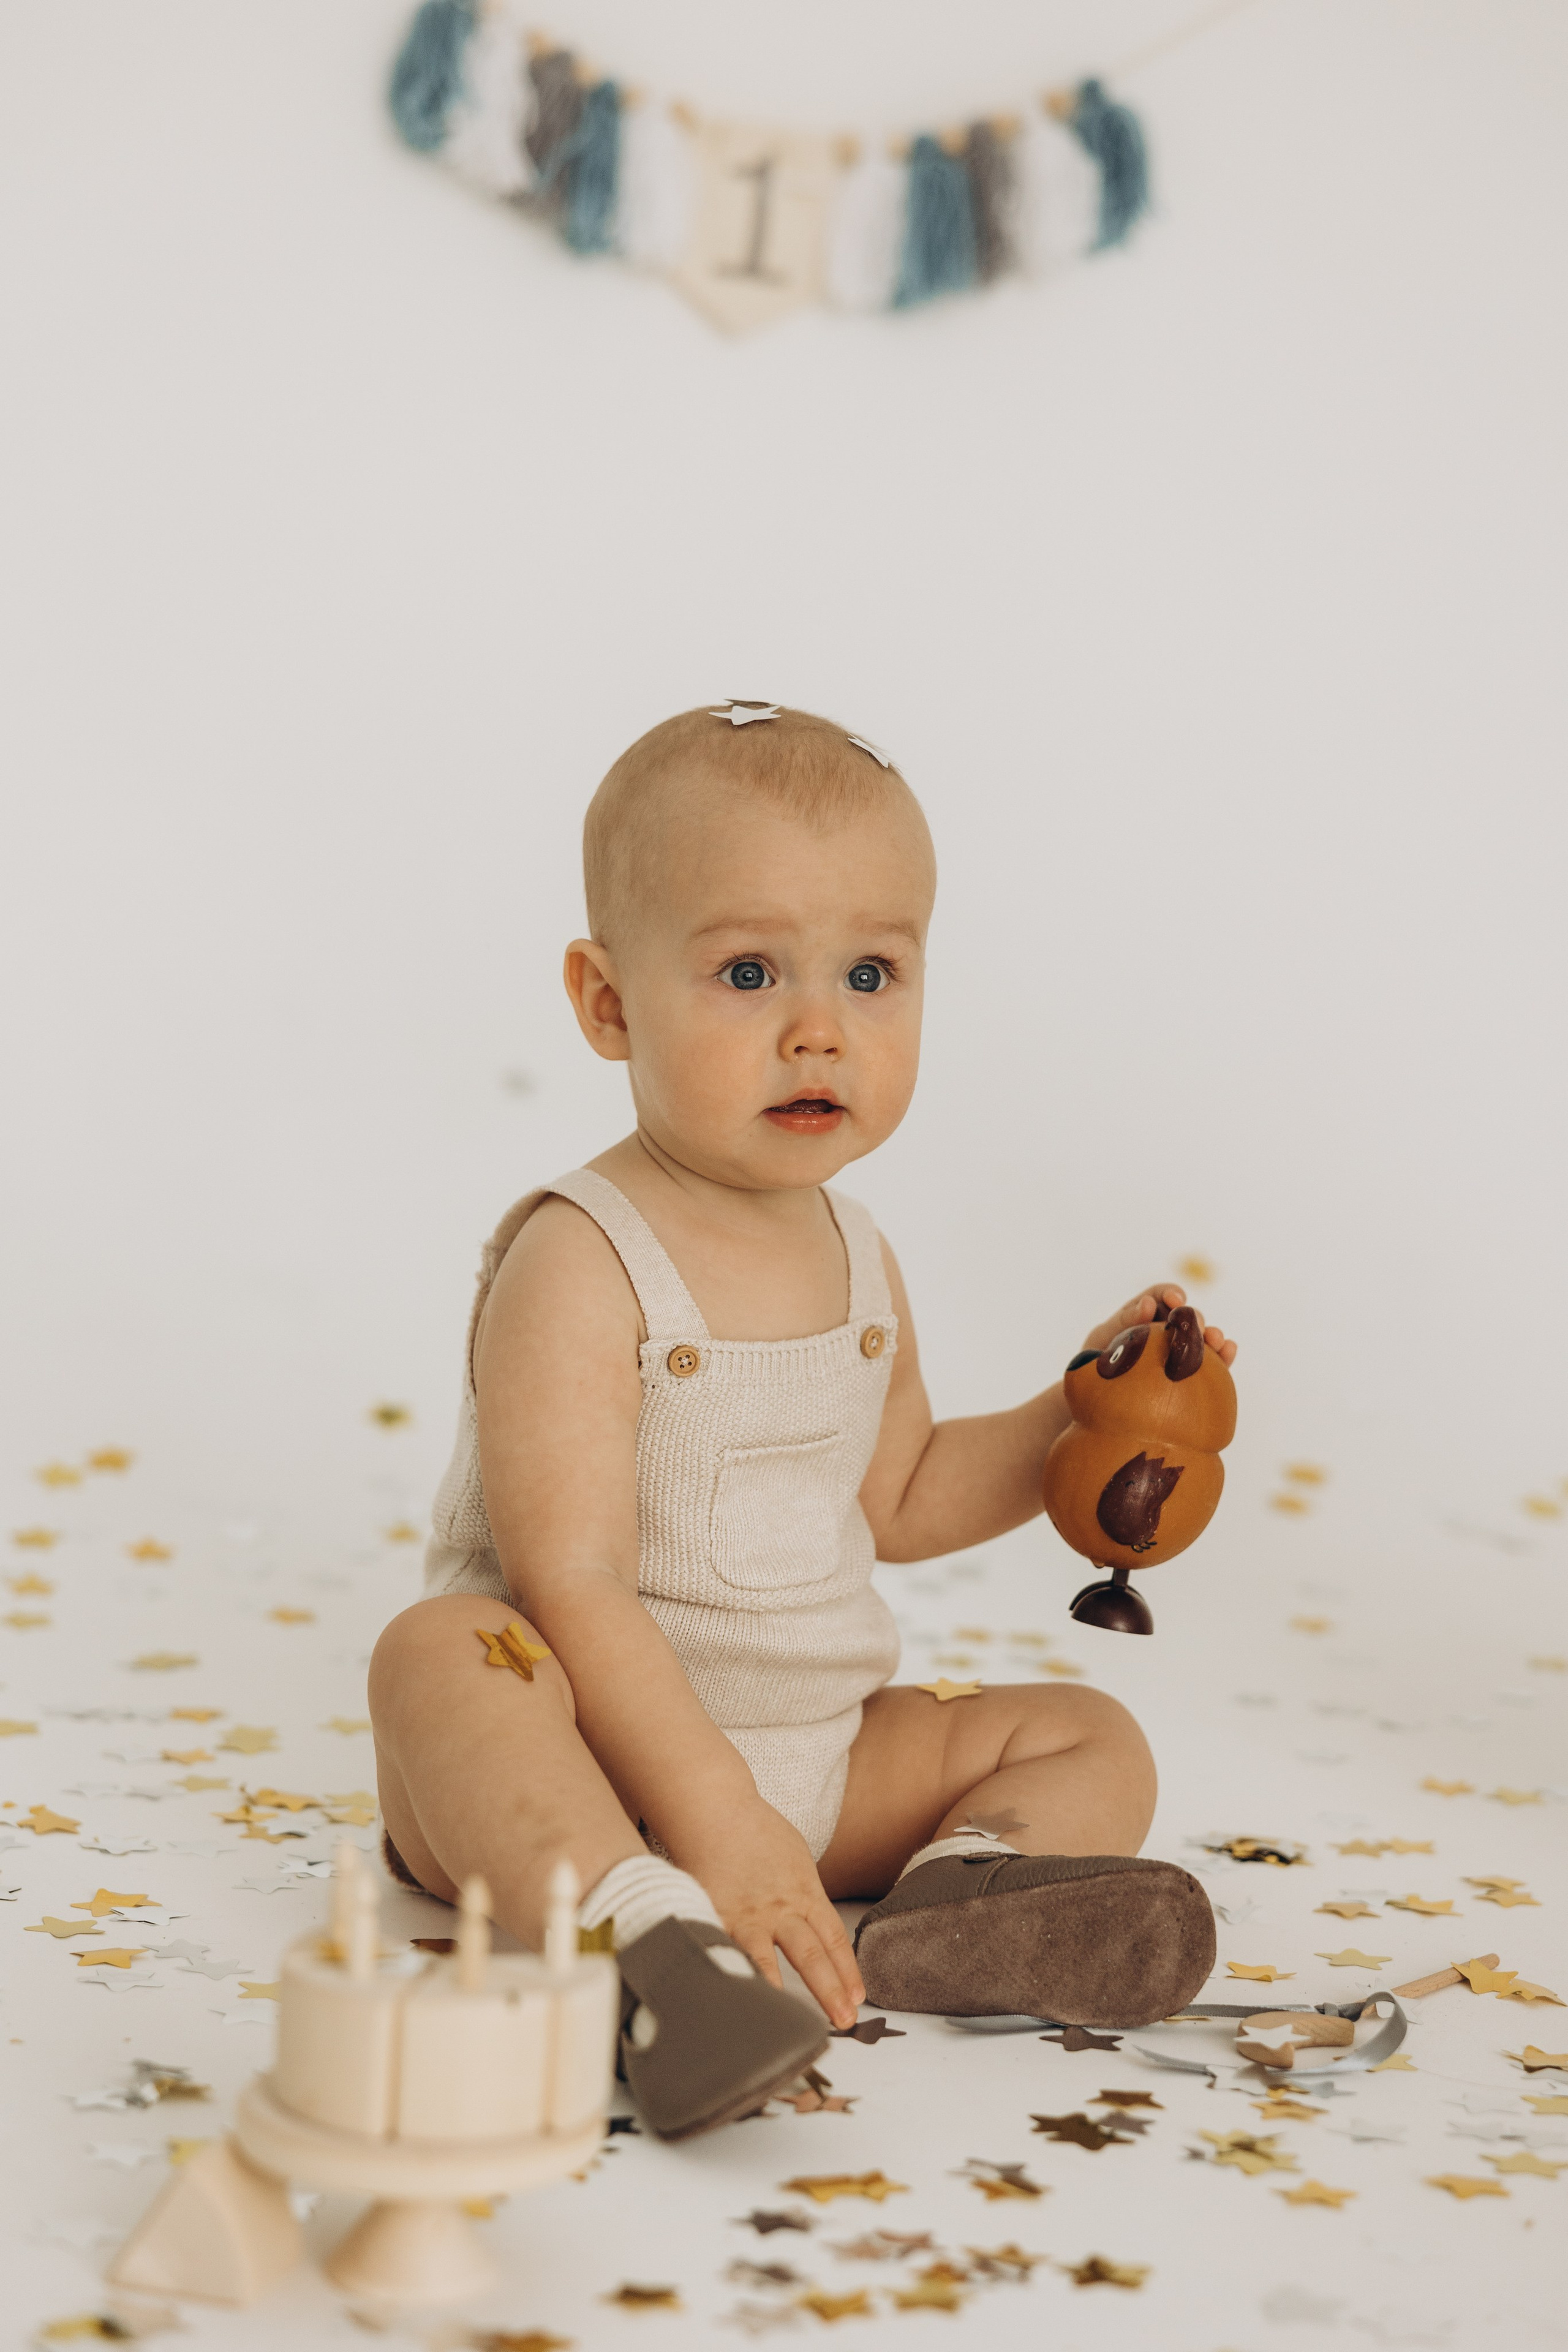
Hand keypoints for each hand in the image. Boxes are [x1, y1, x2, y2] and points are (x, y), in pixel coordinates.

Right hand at [682, 1798, 863, 2028]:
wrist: (717, 1810)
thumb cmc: (758, 1833)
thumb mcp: (796, 1860)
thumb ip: (805, 1896)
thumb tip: (816, 1927)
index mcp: (804, 1893)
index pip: (833, 1938)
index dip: (847, 1970)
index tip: (858, 1999)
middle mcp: (779, 1908)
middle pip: (810, 1954)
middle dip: (829, 1990)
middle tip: (845, 2020)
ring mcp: (745, 1915)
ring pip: (765, 1960)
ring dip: (777, 1995)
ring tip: (788, 2026)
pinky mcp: (713, 1916)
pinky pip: (723, 1953)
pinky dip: (729, 1977)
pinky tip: (731, 2002)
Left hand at [1081, 1282, 1237, 1367]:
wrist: (1098, 1401)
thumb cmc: (1098, 1364)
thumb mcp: (1104, 1339)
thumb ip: (1124, 1321)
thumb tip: (1146, 1303)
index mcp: (1144, 1312)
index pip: (1162, 1295)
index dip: (1171, 1293)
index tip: (1175, 1299)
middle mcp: (1166, 1328)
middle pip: (1186, 1315)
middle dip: (1193, 1317)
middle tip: (1193, 1325)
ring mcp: (1180, 1351)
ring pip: (1203, 1338)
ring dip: (1212, 1336)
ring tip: (1215, 1340)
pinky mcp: (1192, 1374)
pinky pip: (1212, 1364)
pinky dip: (1223, 1356)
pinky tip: (1229, 1351)